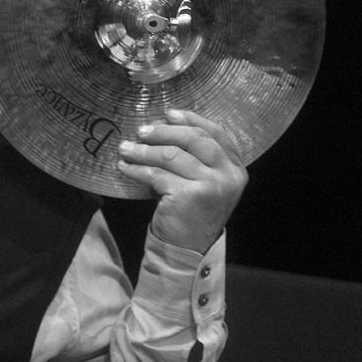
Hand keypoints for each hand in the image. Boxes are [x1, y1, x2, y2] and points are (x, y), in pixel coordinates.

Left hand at [117, 109, 247, 253]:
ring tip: (126, 149)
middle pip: (194, 139)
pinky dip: (137, 169)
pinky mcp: (191, 195)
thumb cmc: (192, 211)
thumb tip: (166, 124)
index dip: (191, 119)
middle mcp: (229, 175)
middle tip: (141, 131)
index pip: (216, 133)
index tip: (168, 113)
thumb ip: (199, 158)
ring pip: (172, 155)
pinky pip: (157, 175)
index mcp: (236, 168)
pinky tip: (125, 167)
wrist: (189, 248)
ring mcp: (212, 185)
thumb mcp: (204, 182)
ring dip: (144, 150)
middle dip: (164, 132)